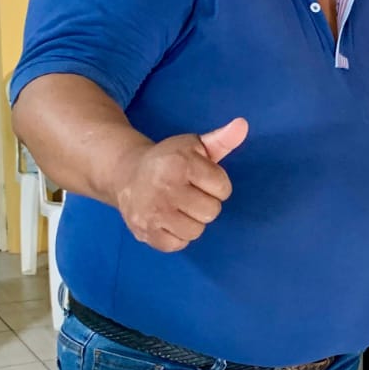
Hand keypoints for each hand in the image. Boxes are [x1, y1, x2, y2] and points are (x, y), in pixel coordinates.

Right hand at [113, 118, 247, 251]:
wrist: (125, 173)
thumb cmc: (169, 160)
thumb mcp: (195, 146)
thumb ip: (222, 139)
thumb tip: (243, 125)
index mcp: (181, 163)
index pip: (223, 189)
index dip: (215, 185)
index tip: (199, 178)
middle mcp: (165, 187)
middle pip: (211, 212)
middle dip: (204, 203)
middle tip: (187, 193)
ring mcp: (153, 211)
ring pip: (196, 231)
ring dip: (191, 221)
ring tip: (177, 206)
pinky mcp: (144, 231)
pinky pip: (178, 244)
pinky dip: (176, 236)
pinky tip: (166, 219)